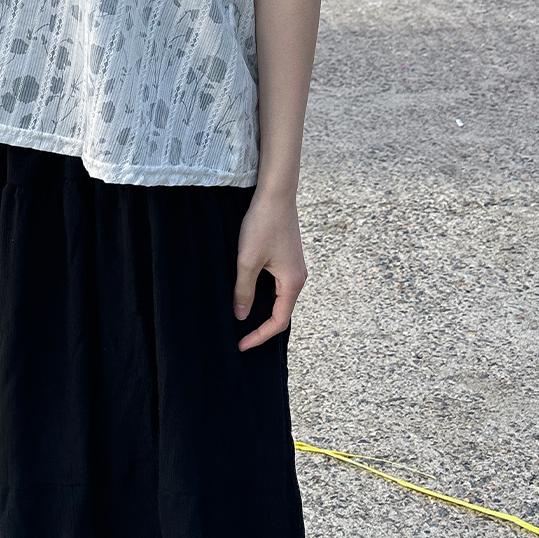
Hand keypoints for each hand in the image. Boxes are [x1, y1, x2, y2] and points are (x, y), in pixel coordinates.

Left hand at [233, 186, 306, 348]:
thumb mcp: (248, 261)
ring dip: (262, 309)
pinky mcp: (287, 257)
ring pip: (278, 297)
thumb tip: (241, 316)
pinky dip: (264, 294)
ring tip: (242, 317)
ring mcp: (294, 267)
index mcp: (292, 283)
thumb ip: (244, 291)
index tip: (241, 345)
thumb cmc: (263, 225)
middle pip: (281, 312)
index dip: (259, 336)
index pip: (278, 321)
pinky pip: (277, 284)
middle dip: (261, 326)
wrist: (276, 193)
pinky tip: (248, 292)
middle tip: (240, 336)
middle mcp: (298, 277)